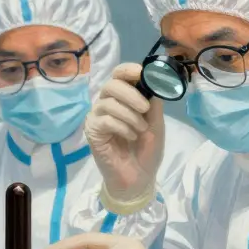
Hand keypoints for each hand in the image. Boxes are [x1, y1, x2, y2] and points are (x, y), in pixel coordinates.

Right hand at [85, 63, 165, 202]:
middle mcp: (107, 103)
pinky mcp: (92, 131)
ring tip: (139, 130)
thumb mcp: (156, 123)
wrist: (139, 178)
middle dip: (131, 94)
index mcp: (123, 98)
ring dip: (129, 115)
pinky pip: (105, 120)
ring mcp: (97, 117)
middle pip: (112, 85)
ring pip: (109, 102)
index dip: (128, 70)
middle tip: (144, 109)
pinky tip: (130, 137)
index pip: (119, 75)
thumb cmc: (146, 150)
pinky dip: (121, 127)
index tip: (141, 73)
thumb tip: (153, 80)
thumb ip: (153, 102)